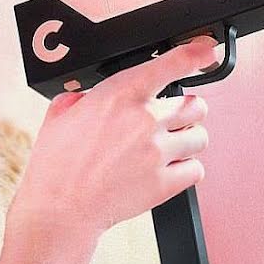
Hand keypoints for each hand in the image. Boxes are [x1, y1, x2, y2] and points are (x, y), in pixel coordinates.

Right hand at [6, 37, 218, 241]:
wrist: (58, 211)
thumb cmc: (56, 166)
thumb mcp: (59, 115)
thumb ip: (82, 98)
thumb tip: (89, 96)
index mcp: (120, 94)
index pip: (171, 64)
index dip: (196, 54)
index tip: (207, 52)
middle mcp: (145, 119)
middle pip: (195, 104)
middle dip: (186, 111)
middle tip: (171, 120)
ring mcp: (157, 152)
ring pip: (200, 136)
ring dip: (188, 139)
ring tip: (169, 147)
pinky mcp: (164, 183)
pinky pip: (196, 169)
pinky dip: (186, 170)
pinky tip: (168, 170)